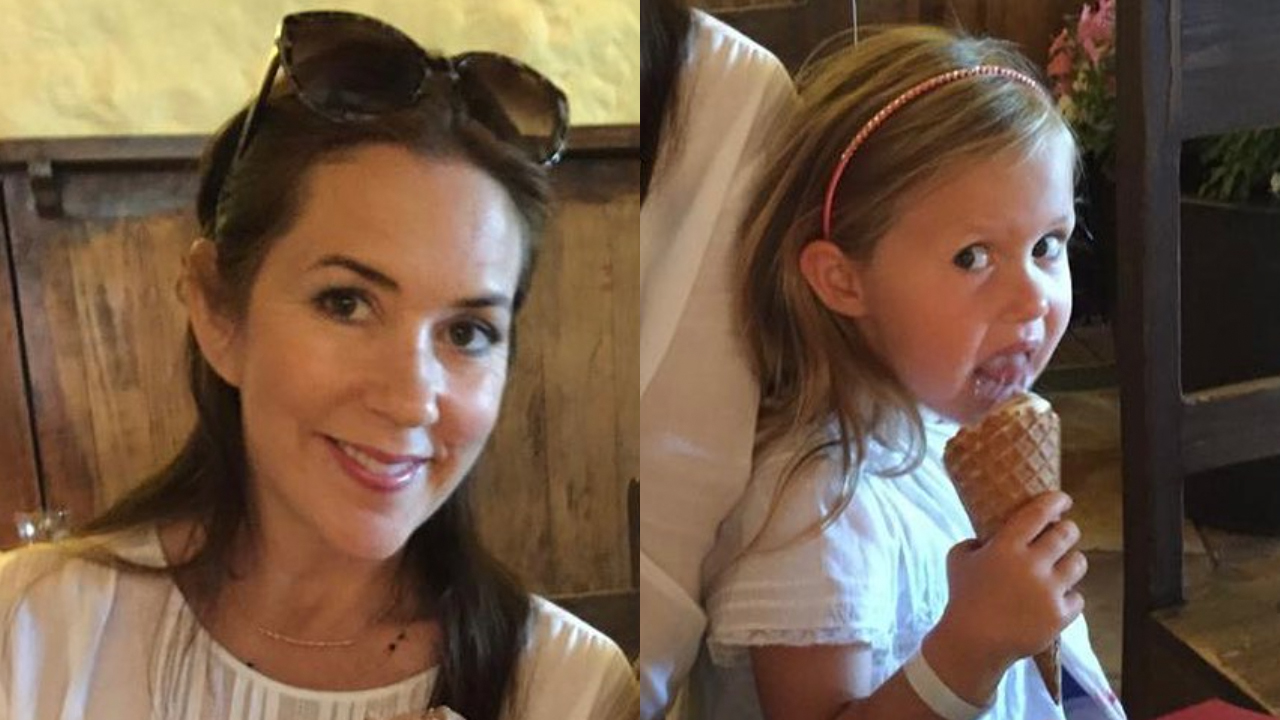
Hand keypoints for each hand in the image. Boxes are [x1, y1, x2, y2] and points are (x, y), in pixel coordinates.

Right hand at [936, 491, 1086, 673]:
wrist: (974, 642)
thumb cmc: (963, 597)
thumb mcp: (958, 559)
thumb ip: (974, 542)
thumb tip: (987, 538)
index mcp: (1007, 546)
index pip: (1039, 513)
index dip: (1056, 501)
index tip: (1063, 499)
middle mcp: (1033, 564)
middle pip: (1068, 534)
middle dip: (1068, 530)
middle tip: (1063, 533)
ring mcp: (1050, 591)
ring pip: (1079, 563)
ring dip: (1071, 562)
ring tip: (1062, 567)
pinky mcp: (1061, 615)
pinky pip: (1078, 598)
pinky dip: (1068, 597)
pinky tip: (1055, 599)